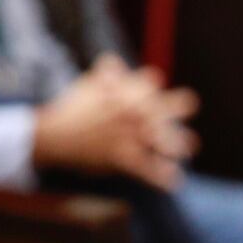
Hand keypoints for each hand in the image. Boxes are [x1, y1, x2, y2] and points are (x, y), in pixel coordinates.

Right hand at [32, 56, 199, 190]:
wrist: (51, 136)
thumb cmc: (70, 110)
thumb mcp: (86, 87)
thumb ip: (105, 74)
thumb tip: (113, 60)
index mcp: (124, 95)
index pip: (149, 82)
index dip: (152, 83)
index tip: (156, 82)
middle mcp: (132, 114)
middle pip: (165, 107)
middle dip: (180, 105)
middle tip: (190, 104)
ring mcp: (130, 136)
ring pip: (164, 140)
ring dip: (178, 143)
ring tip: (189, 146)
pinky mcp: (125, 158)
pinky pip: (149, 170)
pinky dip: (163, 178)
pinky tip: (175, 182)